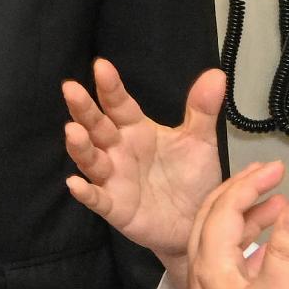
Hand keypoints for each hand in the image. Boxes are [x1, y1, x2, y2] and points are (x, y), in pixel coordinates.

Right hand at [61, 60, 231, 269]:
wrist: (199, 222)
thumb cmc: (193, 179)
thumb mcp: (200, 141)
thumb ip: (203, 109)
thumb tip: (216, 75)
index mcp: (137, 131)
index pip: (119, 105)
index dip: (110, 87)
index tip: (101, 66)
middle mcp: (119, 151)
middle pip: (97, 127)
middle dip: (83, 109)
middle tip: (71, 89)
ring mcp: (114, 179)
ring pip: (91, 160)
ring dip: (80, 146)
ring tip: (72, 131)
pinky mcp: (116, 208)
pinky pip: (97, 199)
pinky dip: (85, 193)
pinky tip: (74, 183)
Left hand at [185, 159, 288, 288]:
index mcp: (207, 270)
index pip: (219, 211)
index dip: (246, 184)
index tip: (274, 168)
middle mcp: (204, 281)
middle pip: (213, 223)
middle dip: (241, 196)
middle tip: (270, 178)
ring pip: (225, 245)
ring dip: (249, 222)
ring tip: (279, 208)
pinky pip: (237, 268)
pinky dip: (255, 250)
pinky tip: (275, 249)